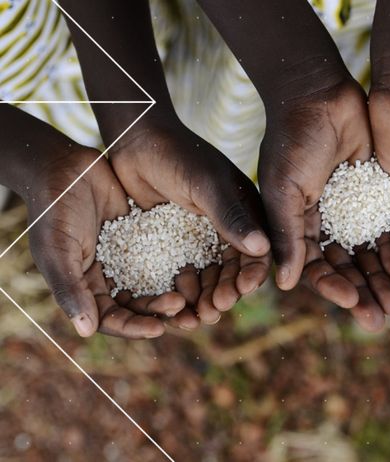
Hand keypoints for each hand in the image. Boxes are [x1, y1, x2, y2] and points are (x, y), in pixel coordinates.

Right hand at [28, 148, 183, 337]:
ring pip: (157, 283)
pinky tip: (203, 269)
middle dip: (162, 312)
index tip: (158, 328)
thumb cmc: (53, 210)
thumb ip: (70, 288)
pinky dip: (182, 266)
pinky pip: (167, 256)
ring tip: (200, 298)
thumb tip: (86, 330)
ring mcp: (129, 258)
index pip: (112, 319)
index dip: (134, 326)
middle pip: (140, 305)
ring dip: (177, 294)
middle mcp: (110, 277)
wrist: (65, 167)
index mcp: (86, 288)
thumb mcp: (57, 250)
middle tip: (187, 311)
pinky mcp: (146, 237)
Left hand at [109, 114, 270, 327]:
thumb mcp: (206, 186)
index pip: (257, 252)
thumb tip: (262, 249)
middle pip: (232, 272)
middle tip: (213, 312)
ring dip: (204, 299)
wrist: (134, 141)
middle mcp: (226, 229)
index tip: (241, 292)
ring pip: (208, 279)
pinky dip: (180, 293)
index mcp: (245, 213)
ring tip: (193, 318)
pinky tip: (172, 307)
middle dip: (225, 294)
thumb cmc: (177, 156)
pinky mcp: (174, 244)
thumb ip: (231, 217)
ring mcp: (200, 238)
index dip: (251, 275)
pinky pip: (182, 275)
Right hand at [259, 79, 389, 330]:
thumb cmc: (292, 140)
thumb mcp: (283, 189)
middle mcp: (326, 223)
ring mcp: (353, 209)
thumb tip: (284, 284)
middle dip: (364, 291)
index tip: (352, 304)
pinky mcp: (378, 193)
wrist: (320, 94)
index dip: (333, 287)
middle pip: (347, 267)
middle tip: (382, 317)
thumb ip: (286, 233)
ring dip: (384, 276)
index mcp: (298, 226)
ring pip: (372, 252)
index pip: (317, 267)